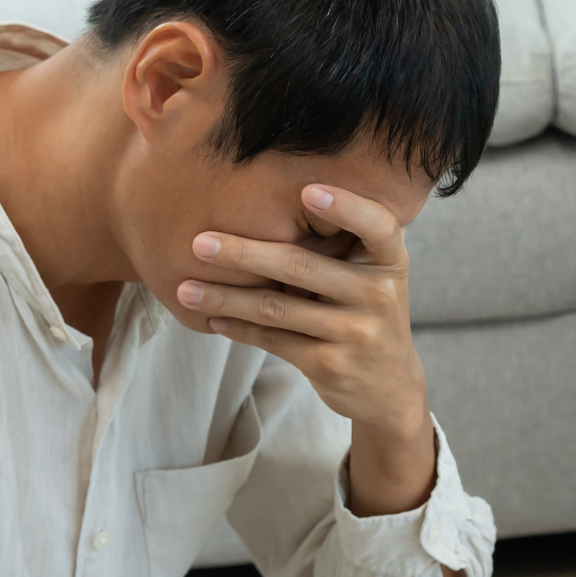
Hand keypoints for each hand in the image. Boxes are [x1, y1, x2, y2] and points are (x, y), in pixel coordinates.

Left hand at [178, 185, 438, 516]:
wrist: (390, 385)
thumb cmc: (368, 313)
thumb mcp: (373, 275)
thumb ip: (341, 245)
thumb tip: (268, 199)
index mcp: (390, 262)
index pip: (377, 227)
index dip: (346, 207)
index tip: (307, 191)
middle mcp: (379, 295)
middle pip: (302, 266)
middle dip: (244, 253)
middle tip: (199, 243)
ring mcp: (357, 333)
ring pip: (277, 308)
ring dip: (226, 298)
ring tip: (185, 289)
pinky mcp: (332, 364)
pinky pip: (274, 340)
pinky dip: (239, 329)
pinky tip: (213, 319)